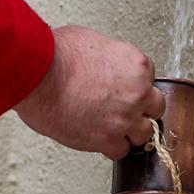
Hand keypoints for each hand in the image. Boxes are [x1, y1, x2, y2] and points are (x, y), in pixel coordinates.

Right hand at [14, 26, 165, 159]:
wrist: (38, 75)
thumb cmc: (57, 55)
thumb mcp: (93, 42)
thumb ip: (108, 58)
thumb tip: (103, 65)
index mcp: (137, 66)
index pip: (149, 80)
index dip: (134, 86)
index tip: (124, 90)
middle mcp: (137, 93)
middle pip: (155, 108)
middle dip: (142, 109)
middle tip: (126, 109)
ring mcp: (124, 119)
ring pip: (144, 134)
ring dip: (131, 131)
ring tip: (114, 127)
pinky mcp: (106, 139)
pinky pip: (120, 151)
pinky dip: (112, 146)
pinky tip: (100, 138)